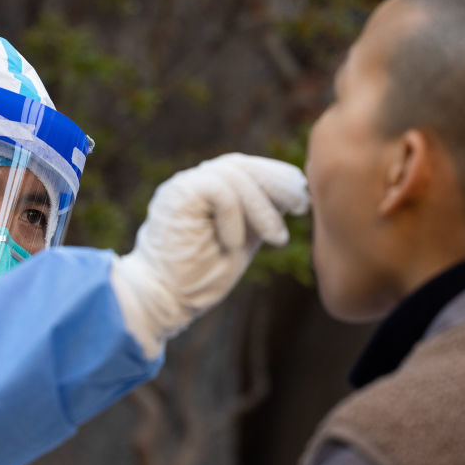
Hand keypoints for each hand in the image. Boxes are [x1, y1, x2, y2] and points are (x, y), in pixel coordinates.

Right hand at [110, 153, 308, 357]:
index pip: (246, 169)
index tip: (303, 198)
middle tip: (302, 206)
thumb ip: (259, 217)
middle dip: (277, 183)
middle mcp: (193, 183)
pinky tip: (236, 244)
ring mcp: (182, 186)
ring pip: (234, 174)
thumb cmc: (201, 279)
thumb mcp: (243, 242)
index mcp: (207, 191)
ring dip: (261, 207)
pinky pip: (219, 191)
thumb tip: (294, 196)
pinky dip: (234, 216)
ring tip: (276, 239)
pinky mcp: (176, 195)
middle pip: (241, 164)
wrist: (161, 300)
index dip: (278, 177)